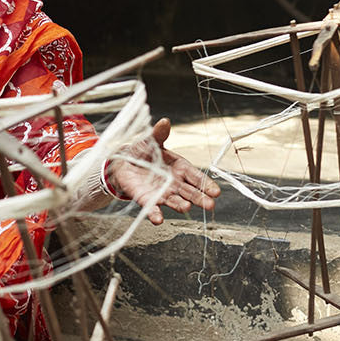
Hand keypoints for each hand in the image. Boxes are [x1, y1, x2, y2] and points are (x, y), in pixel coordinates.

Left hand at [105, 118, 220, 224]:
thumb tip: (164, 121)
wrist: (123, 162)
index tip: (216, 191)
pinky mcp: (147, 199)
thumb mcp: (150, 141)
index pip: (196, 177)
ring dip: (181, 205)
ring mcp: (162, 193)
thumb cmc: (142, 151)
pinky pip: (152, 208)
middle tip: (210, 205)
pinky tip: (158, 219)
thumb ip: (159, 134)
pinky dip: (155, 214)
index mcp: (180, 168)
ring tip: (186, 208)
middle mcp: (175, 183)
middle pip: (191, 192)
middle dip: (200, 198)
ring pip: (175, 201)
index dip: (206, 184)